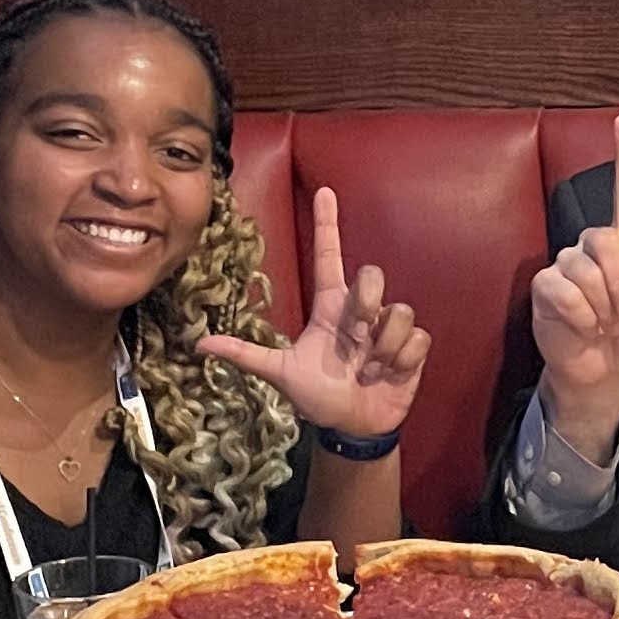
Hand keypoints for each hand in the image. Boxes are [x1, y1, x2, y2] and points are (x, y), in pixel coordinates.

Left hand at [201, 189, 430, 440]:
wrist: (354, 426)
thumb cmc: (319, 396)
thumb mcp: (282, 374)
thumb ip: (247, 355)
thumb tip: (201, 345)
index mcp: (331, 308)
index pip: (329, 256)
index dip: (327, 225)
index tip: (325, 193)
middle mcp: (361, 311)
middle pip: (372, 277)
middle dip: (366, 306)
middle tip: (355, 342)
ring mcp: (388, 327)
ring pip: (399, 311)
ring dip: (383, 347)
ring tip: (370, 369)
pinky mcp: (412, 347)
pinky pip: (416, 338)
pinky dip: (401, 360)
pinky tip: (390, 373)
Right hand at [532, 118, 618, 456]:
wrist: (604, 372)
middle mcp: (597, 246)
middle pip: (606, 240)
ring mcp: (568, 264)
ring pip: (586, 272)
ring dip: (603, 308)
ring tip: (604, 323)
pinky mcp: (546, 286)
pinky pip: (566, 293)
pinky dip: (581, 319)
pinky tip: (582, 328)